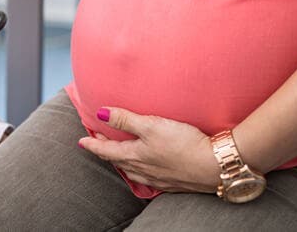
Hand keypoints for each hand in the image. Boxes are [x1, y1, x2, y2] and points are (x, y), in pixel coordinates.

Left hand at [77, 107, 218, 193]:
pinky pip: (149, 177)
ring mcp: (158, 179)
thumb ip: (125, 120)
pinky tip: (147, 167)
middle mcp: (143, 170)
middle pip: (118, 161)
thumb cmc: (183, 143)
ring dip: (123, 162)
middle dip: (106, 152)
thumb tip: (99, 113)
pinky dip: (140, 170)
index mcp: (135, 156)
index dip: (93, 144)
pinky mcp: (173, 182)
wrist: (214, 166)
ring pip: (133, 171)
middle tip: (98, 143)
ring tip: (119, 155)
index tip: (81, 141)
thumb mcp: (151, 125)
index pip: (106, 151)